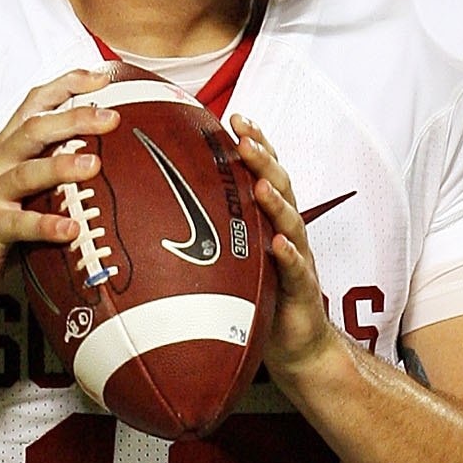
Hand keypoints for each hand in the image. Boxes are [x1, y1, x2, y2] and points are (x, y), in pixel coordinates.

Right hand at [0, 69, 119, 311]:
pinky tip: (72, 229)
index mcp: (6, 149)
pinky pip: (19, 224)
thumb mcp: (18, 191)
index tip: (101, 77)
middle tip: (111, 118)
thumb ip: (48, 173)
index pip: (34, 105)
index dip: (66, 86)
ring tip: (94, 165)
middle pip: (35, 130)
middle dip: (74, 119)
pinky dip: (46, 225)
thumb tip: (103, 162)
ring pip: (27, 172)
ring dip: (62, 166)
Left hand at [232, 118, 338, 389]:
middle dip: (263, 157)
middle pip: (280, 184)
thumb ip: (211, 236)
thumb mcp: (233, 261)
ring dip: (276, 199)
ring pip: (290, 220)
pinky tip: (279, 243)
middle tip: (244, 134)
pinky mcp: (302, 290)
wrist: (296, 345)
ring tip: (261, 183)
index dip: (255, 143)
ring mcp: (298, 258)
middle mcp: (287, 232)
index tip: (235, 117)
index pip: (266, 172)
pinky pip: (296, 269)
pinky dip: (289, 254)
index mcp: (271, 220)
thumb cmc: (261, 299)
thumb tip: (160, 216)